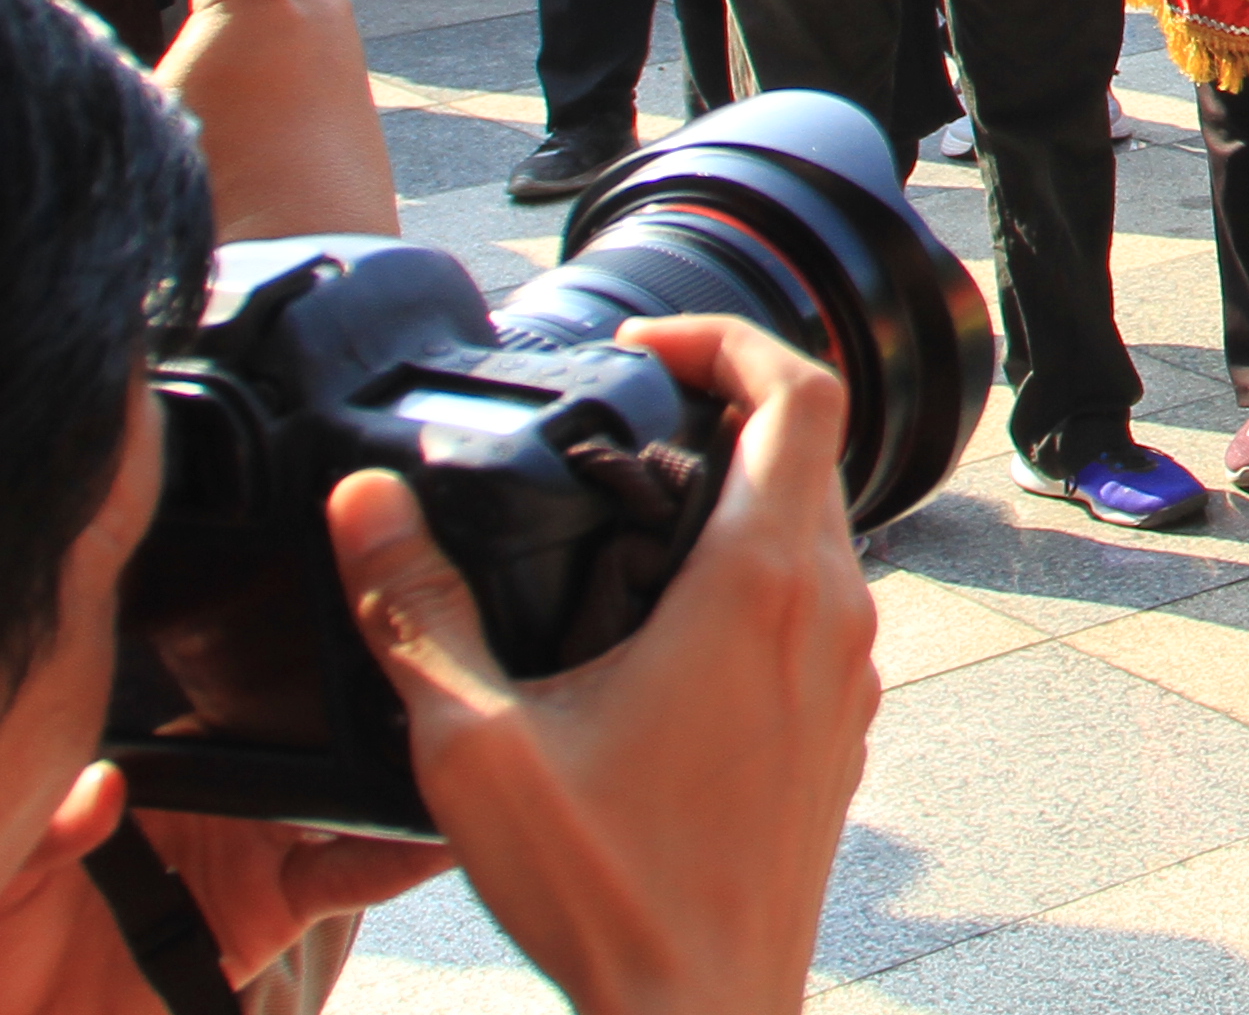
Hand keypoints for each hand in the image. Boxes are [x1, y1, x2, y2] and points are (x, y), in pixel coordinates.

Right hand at [3, 0, 393, 239]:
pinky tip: (196, 122)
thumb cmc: (222, 195)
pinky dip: (215, 61)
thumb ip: (120, 40)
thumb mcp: (142, 107)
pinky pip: (264, 41)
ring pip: (225, 4)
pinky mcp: (340, 70)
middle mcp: (304, 1)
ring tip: (153, 109)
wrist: (319, 267)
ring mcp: (330, 34)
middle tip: (92, 19)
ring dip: (171, 30)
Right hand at [338, 316, 878, 1014]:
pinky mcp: (842, 721)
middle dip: (729, 399)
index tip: (646, 341)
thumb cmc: (603, 888)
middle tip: (630, 401)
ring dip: (747, 486)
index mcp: (762, 585)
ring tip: (638, 496)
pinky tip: (672, 607)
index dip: (731, 336)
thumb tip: (365, 501)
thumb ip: (417, 610)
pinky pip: (819, 601)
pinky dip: (762, 563)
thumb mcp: (475, 744)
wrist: (700, 1009)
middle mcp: (829, 611)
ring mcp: (849, 669)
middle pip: (811, 447)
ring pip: (822, 525)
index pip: (800, 391)